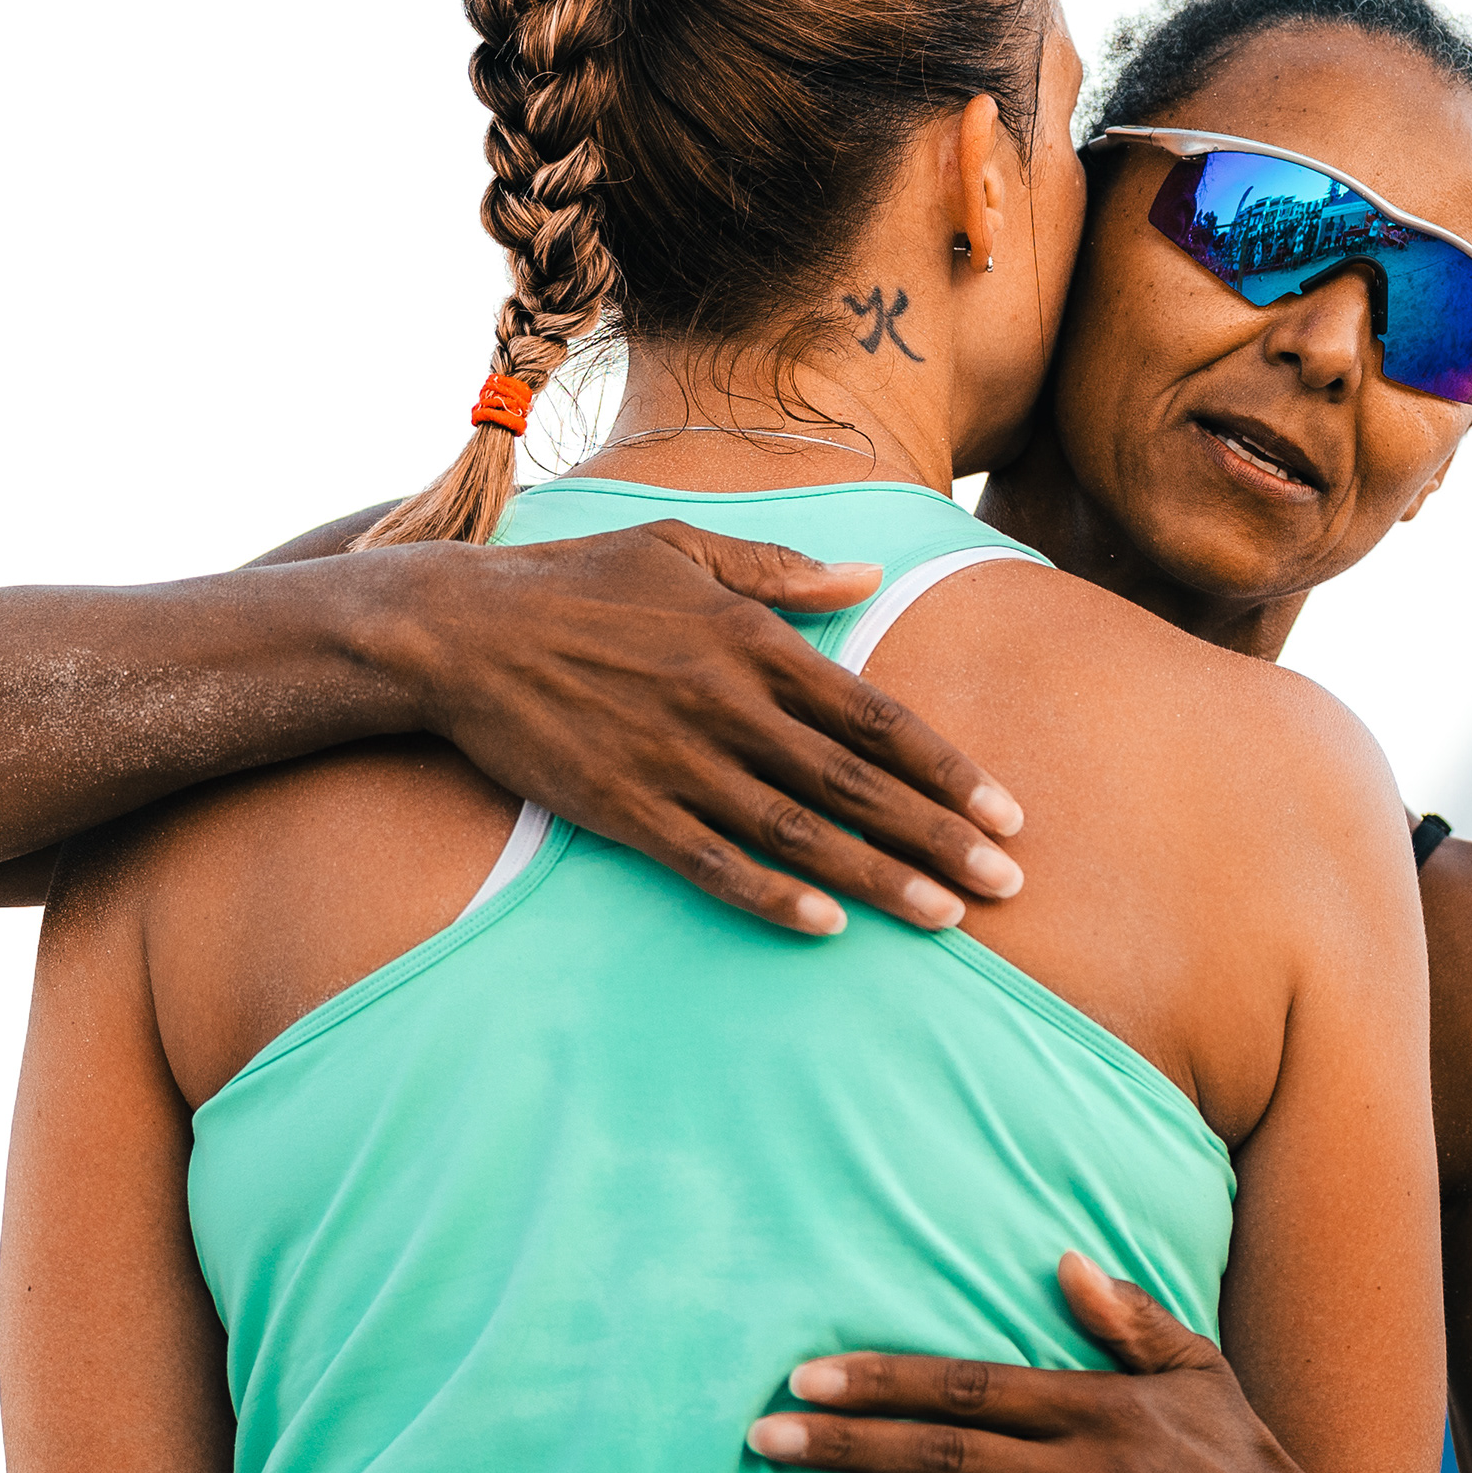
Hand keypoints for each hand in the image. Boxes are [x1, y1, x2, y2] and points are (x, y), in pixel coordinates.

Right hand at [387, 519, 1027, 935]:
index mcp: (752, 639)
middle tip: (1010, 883)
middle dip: (939, 836)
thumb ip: (782, 570)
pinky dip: (771, 894)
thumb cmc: (580, 581)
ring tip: (947, 917)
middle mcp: (728, 703)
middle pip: (856, 782)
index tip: (1007, 810)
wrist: (461, 630)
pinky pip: (711, 861)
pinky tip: (826, 925)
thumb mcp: (685, 547)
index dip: (947, 767)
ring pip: (799, 830)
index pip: (875, 714)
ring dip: (878, 878)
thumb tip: (868, 575)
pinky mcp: (624, 807)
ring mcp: (676, 760)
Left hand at [749, 1254, 1425, 1472]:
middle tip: (765, 1439)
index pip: (970, 1387)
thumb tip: (1062, 1259)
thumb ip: (1129, 1318)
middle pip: (945, 1457)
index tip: (807, 1377)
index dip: (883, 1381)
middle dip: (848, 1447)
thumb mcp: (1200, 1373)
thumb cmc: (1244, 1463)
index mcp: (1103, 1409)